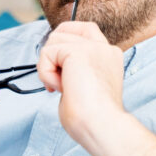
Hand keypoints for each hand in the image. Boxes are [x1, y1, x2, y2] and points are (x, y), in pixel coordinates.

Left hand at [36, 21, 125, 153]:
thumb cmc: (92, 119)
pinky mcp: (79, 51)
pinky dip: (45, 72)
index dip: (66, 42)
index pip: (85, 30)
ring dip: (48, 66)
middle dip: (52, 52)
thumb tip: (54, 64)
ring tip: (61, 87)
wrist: (100, 126)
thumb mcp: (84, 86)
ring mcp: (93, 48)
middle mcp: (104, 48)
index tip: (61, 71)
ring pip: (53, 40)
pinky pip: (47, 53)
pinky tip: (59, 88)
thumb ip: (75, 69)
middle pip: (65, 29)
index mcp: (109, 57)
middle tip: (56, 79)